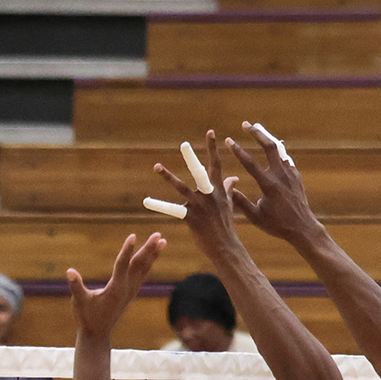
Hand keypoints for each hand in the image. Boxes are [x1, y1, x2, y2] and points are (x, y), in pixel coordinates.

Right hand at [66, 232, 164, 341]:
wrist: (97, 334)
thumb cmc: (86, 317)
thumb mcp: (79, 301)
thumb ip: (76, 286)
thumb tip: (70, 272)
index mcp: (115, 289)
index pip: (122, 265)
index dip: (127, 250)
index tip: (133, 236)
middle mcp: (126, 289)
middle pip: (139, 265)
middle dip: (148, 249)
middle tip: (158, 234)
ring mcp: (131, 291)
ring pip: (144, 269)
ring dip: (153, 254)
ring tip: (162, 241)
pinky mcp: (131, 293)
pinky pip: (142, 275)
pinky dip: (148, 264)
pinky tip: (152, 257)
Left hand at [155, 132, 246, 264]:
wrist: (227, 248)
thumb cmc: (226, 226)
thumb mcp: (229, 204)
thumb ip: (229, 189)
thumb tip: (234, 177)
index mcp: (219, 190)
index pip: (216, 165)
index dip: (213, 148)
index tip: (210, 132)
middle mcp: (210, 195)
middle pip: (200, 172)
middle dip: (192, 158)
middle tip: (184, 144)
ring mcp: (201, 206)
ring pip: (182, 188)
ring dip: (168, 176)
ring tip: (156, 166)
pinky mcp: (192, 218)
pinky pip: (173, 210)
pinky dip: (159, 205)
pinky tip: (146, 201)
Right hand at [223, 123, 322, 244]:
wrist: (304, 229)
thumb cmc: (277, 225)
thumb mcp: (255, 217)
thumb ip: (241, 202)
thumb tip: (228, 187)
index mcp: (269, 186)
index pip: (250, 164)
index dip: (238, 151)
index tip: (228, 140)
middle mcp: (281, 176)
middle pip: (269, 147)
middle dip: (257, 133)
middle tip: (245, 124)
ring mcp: (291, 174)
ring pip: (279, 149)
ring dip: (267, 137)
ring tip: (257, 128)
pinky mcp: (296, 176)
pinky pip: (286, 157)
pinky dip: (278, 148)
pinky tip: (274, 144)